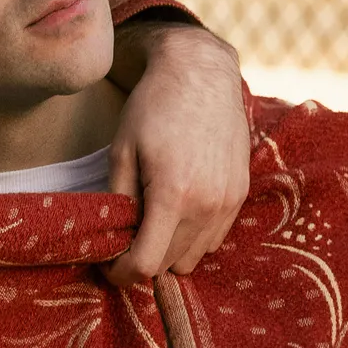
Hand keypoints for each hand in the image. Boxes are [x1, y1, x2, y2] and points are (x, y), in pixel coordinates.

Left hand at [104, 23, 250, 286]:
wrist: (202, 72)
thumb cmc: (153, 107)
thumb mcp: (122, 151)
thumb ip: (118, 201)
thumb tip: (113, 238)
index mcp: (173, 194)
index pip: (146, 264)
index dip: (121, 274)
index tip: (107, 265)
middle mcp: (207, 204)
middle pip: (170, 265)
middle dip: (144, 259)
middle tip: (125, 237)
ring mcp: (228, 201)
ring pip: (195, 257)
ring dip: (170, 249)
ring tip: (152, 220)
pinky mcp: (240, 193)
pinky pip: (215, 238)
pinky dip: (193, 235)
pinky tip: (178, 208)